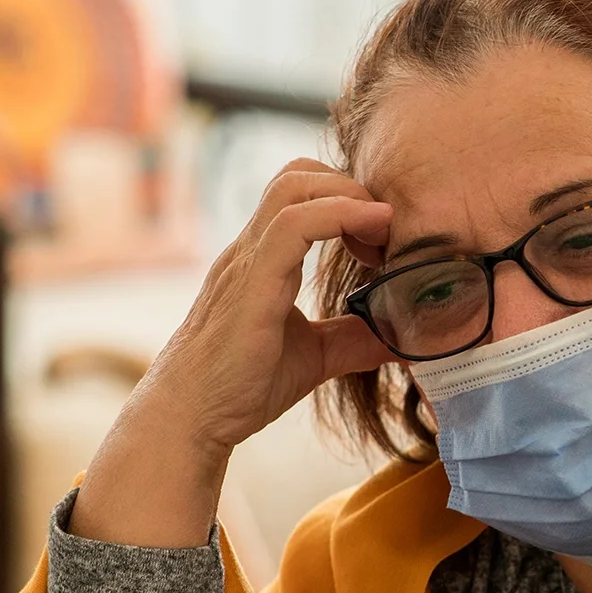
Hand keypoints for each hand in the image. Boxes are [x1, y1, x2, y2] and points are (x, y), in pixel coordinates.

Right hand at [141, 159, 394, 451]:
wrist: (189, 417)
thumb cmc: (240, 386)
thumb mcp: (315, 355)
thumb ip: (353, 339)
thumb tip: (402, 337)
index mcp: (265, 259)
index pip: (302, 194)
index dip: (349, 200)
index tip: (385, 239)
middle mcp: (252, 249)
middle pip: (298, 175)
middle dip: (353, 187)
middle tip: (389, 233)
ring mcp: (248, 261)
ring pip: (293, 187)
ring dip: (351, 197)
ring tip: (386, 232)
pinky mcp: (251, 284)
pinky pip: (291, 226)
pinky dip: (339, 216)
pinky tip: (373, 234)